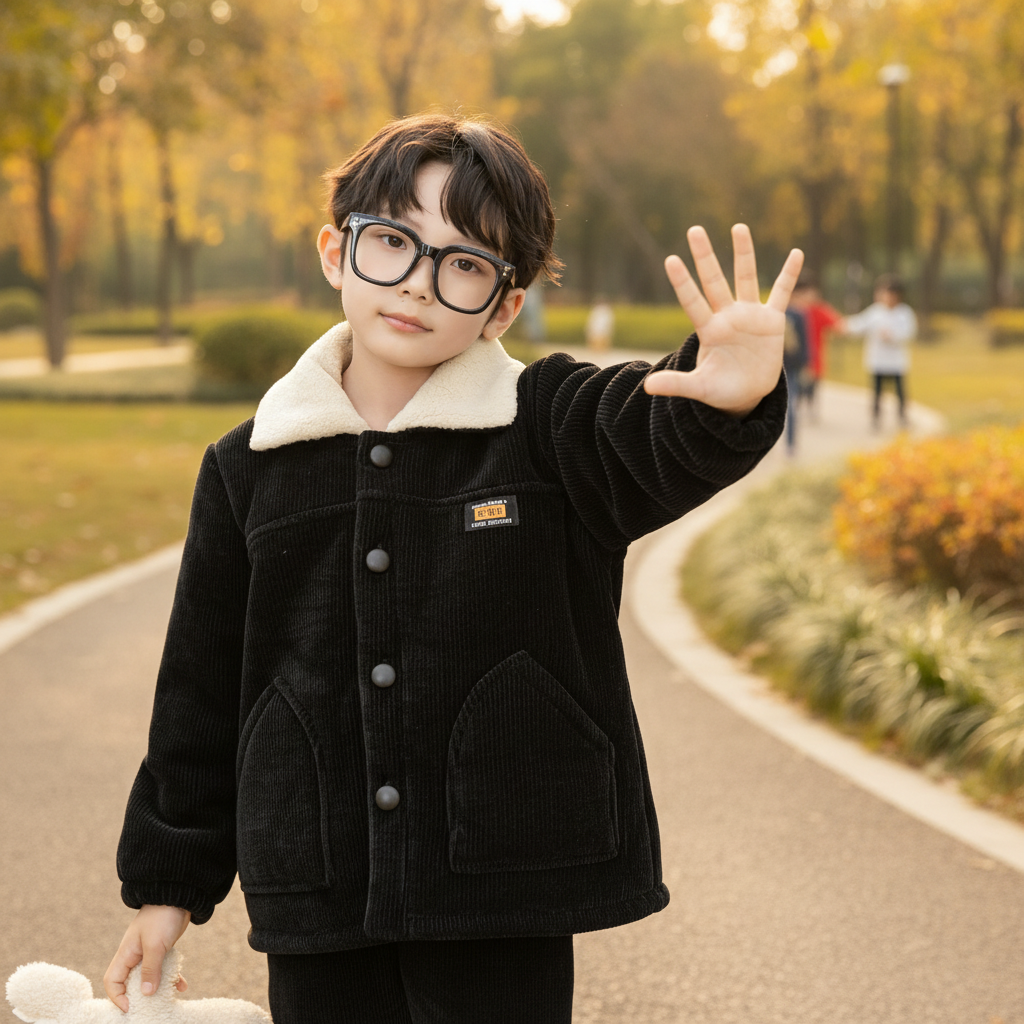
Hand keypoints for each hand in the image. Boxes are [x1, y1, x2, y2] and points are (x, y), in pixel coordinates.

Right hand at [104, 905, 189, 1012]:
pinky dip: (172, 978)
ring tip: (168, 999)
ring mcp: (148, 952)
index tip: (130, 1008)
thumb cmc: (162, 916)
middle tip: (150, 1009)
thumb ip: (150, 969)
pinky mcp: (162, 949)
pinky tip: (183, 985)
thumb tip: (146, 994)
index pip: (112, 981)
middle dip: (138, 997)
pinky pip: (163, 969)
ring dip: (158, 989)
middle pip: (130, 983)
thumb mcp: (155, 945)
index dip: (117, 997)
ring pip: (148, 978)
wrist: (179, 895)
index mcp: (126, 953)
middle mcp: (134, 955)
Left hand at [644, 224, 803, 416]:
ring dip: (743, 253)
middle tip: (694, 230)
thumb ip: (676, 384)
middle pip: (714, 281)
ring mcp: (749, 316)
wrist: (747, 395)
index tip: (670, 259)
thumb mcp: (699, 387)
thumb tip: (647, 388)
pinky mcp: (772, 321)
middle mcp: (727, 316)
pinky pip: (781, 293)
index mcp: (709, 330)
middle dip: (705, 257)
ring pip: (746, 278)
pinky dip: (790, 275)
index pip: (693, 302)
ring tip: (738, 227)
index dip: (683, 283)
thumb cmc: (720, 389)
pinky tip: (796, 253)